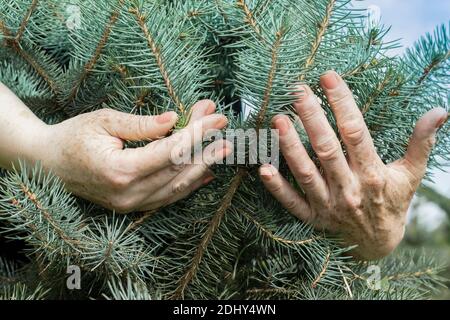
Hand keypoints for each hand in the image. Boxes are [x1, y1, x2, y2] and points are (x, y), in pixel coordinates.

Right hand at [36, 100, 230, 212]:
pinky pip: (167, 197)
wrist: (47, 163)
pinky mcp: (131, 206)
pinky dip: (188, 184)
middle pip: (179, 168)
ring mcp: (130, 204)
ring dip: (203, 166)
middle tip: (226, 130)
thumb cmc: (73, 136)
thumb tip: (175, 120)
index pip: (171, 150)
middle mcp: (128, 193)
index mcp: (120, 169)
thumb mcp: (104, 121)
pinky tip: (206, 173)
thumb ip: (142, 125)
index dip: (197, 132)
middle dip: (206, 147)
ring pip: (177, 186)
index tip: (216, 116)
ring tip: (223, 149)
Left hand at [259, 71, 447, 259]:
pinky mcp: (312, 218)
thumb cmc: (392, 202)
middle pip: (327, 149)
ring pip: (306, 173)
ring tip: (277, 121)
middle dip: (311, 118)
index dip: (342, 103)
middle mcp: (348, 189)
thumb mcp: (411, 174)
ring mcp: (328, 205)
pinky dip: (277, 188)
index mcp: (372, 174)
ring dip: (290, 148)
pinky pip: (291, 203)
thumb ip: (421, 143)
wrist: (377, 244)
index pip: (356, 133)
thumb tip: (439, 112)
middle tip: (296, 91)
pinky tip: (262, 169)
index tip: (329, 78)